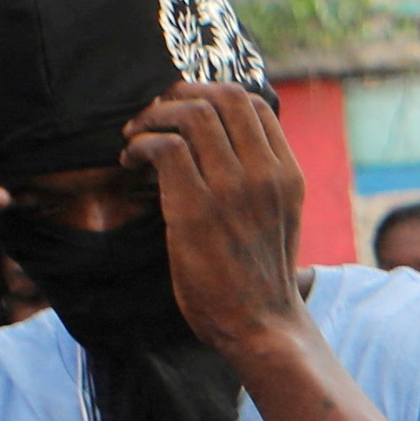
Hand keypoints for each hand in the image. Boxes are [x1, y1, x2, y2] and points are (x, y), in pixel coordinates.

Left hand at [117, 82, 310, 360]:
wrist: (260, 325)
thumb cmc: (260, 277)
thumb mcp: (278, 218)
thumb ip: (261, 180)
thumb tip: (226, 147)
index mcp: (288, 174)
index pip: (254, 104)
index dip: (211, 95)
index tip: (184, 109)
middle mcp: (265, 174)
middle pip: (224, 97)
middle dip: (180, 95)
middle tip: (154, 113)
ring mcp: (233, 189)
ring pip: (192, 115)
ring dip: (154, 116)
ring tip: (136, 135)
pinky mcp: (197, 209)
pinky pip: (165, 147)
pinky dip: (142, 143)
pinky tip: (131, 160)